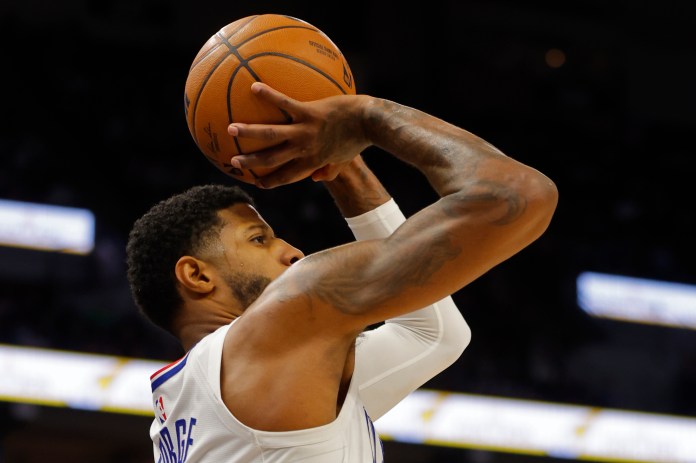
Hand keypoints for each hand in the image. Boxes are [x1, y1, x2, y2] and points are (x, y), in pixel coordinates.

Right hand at [227, 82, 368, 187]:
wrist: (369, 122)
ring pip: (271, 134)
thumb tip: (316, 179)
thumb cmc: (358, 139)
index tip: (258, 183)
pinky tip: (253, 87)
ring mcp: (305, 131)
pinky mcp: (309, 112)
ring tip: (230, 128)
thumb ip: (329, 170)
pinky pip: (285, 103)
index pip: (287, 176)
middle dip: (252, 162)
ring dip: (249, 132)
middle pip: (273, 159)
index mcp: (312, 162)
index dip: (272, 181)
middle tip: (235, 162)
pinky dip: (269, 96)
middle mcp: (305, 149)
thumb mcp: (345, 160)